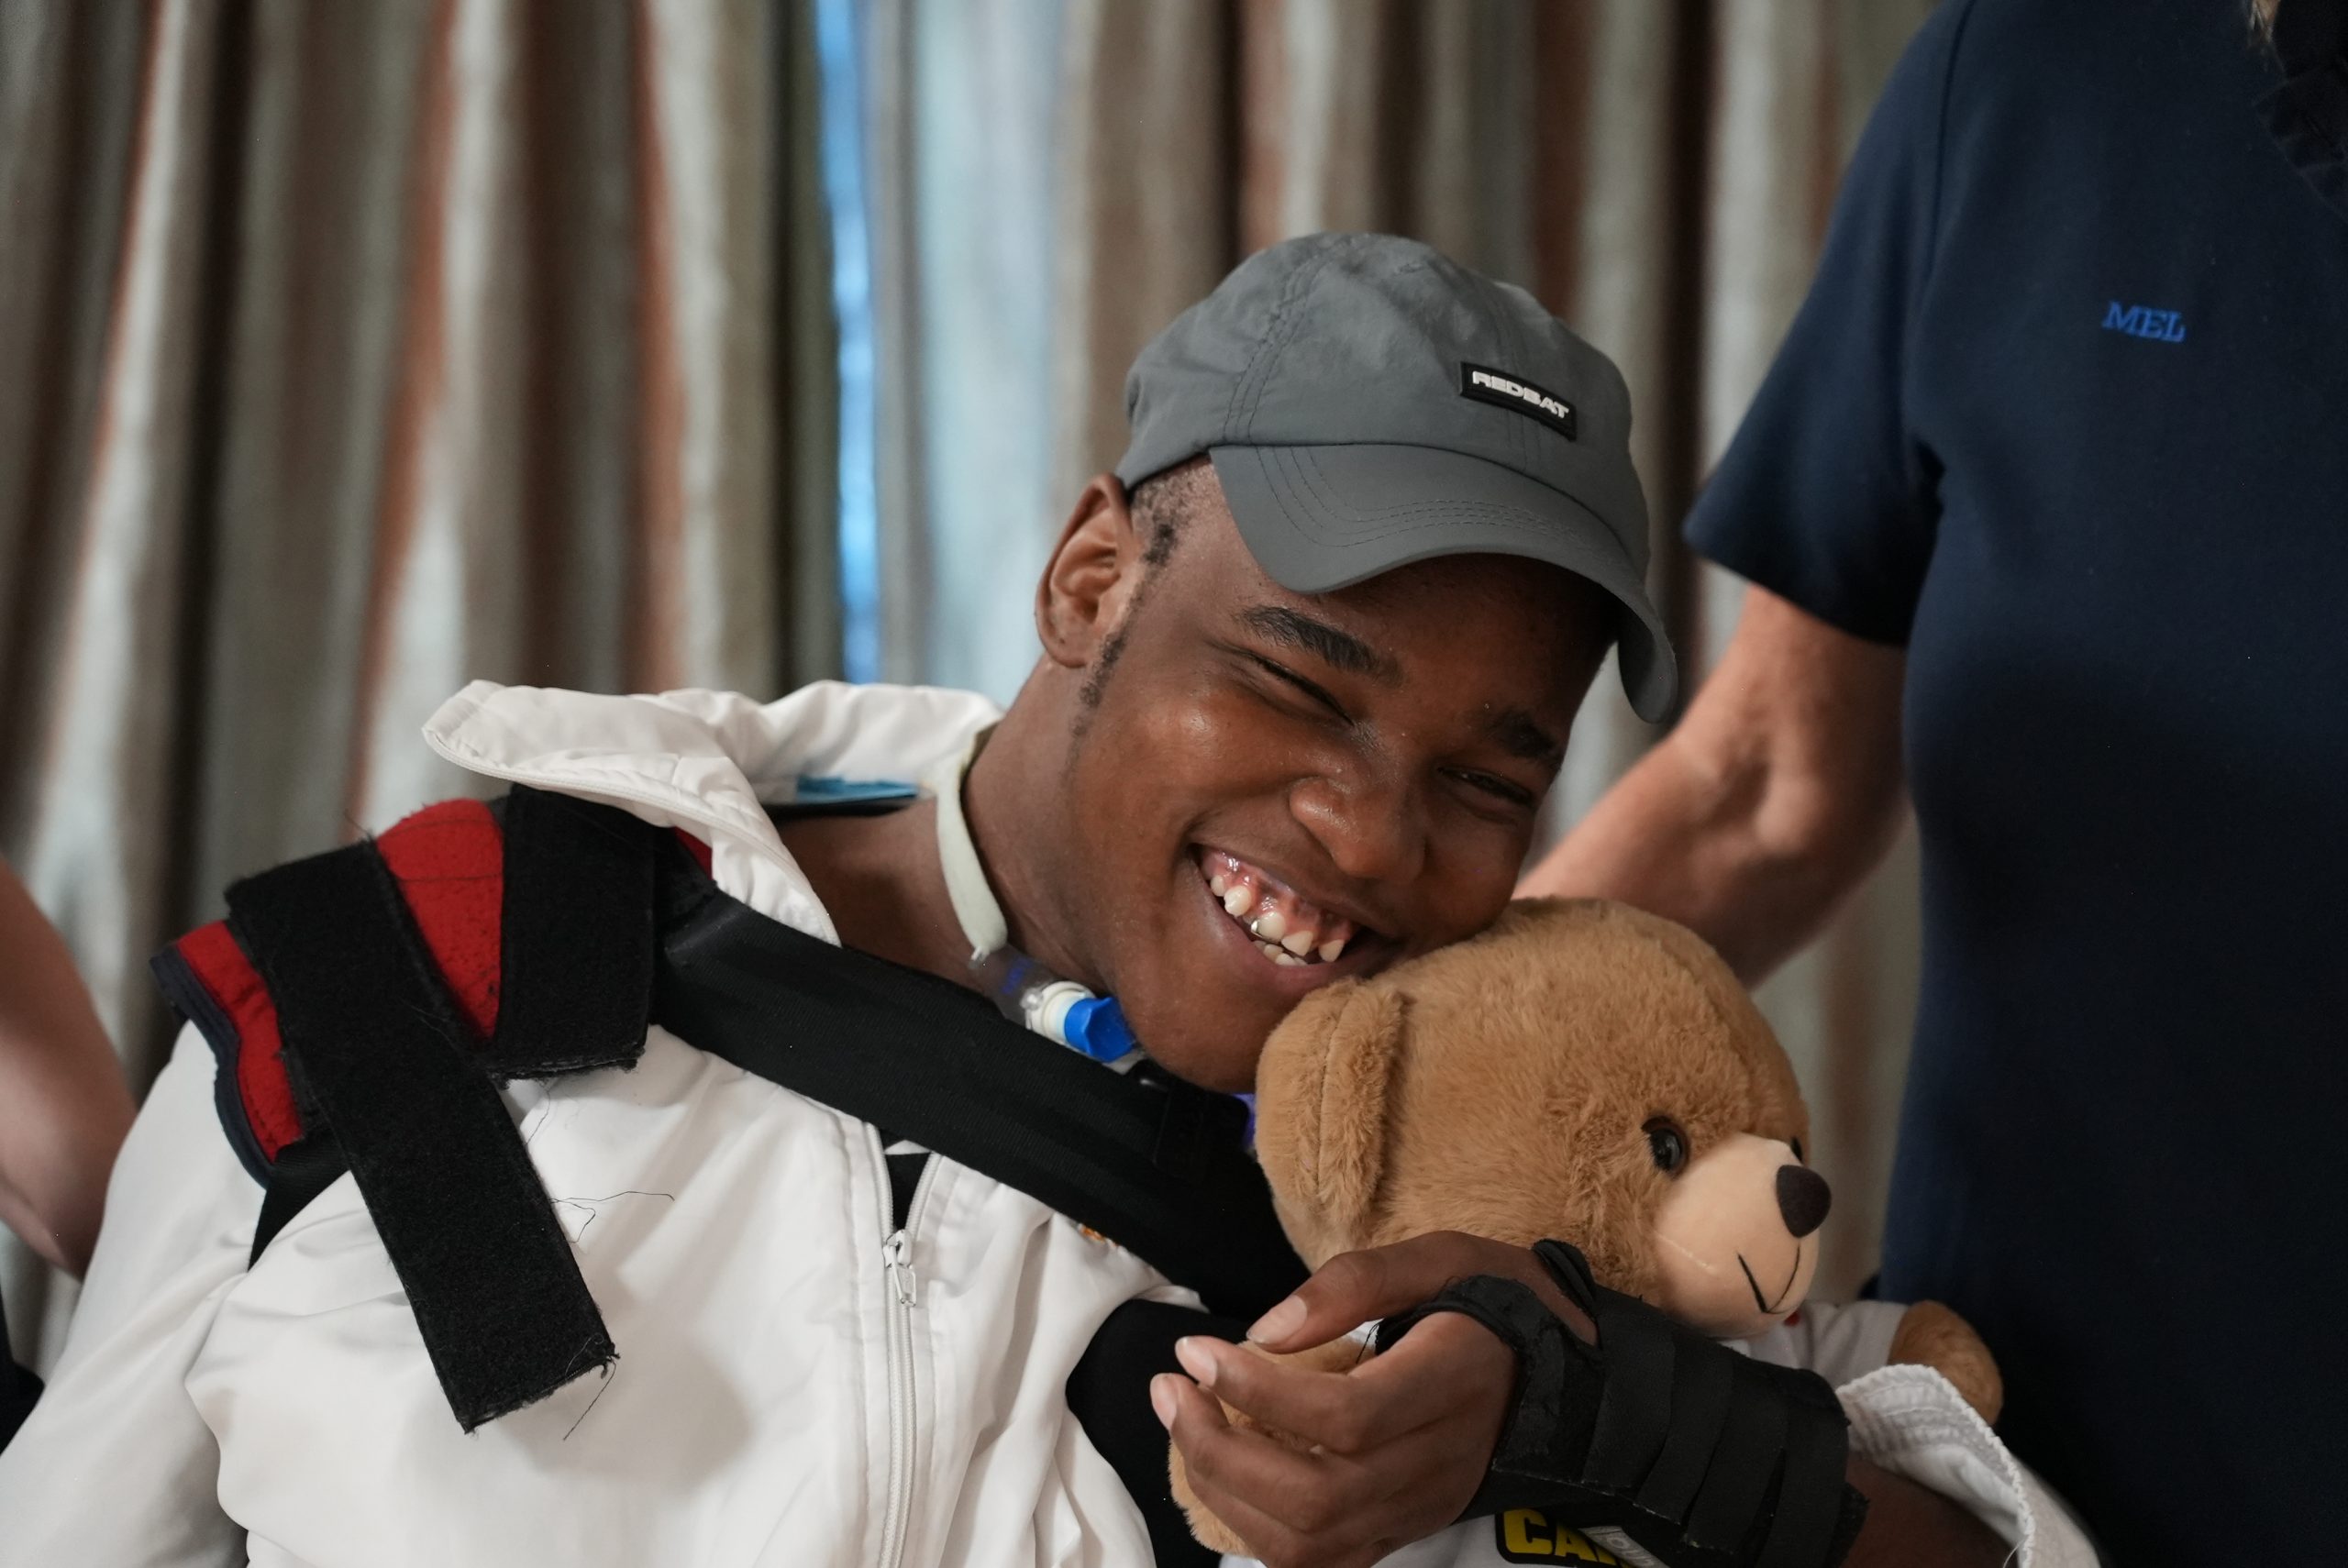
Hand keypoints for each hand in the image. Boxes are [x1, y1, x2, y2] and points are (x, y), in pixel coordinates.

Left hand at [1153, 1231, 1593, 1567]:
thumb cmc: (1494, 1302)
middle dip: (1220, 1450)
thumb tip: (1265, 1332)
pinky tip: (1223, 1470)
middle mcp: (1435, 1464)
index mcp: (1451, 1386)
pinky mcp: (1400, 1531)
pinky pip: (1319, 1560)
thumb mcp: (1441, 1256)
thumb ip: (1356, 1282)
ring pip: (1309, 1544)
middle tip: (1174, 1388)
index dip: (1259, 1392)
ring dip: (1225, 1491)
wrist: (1561, 1374)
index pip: (1348, 1419)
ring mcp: (1416, 1509)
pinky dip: (1253, 1526)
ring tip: (1185, 1422)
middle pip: (1317, 1497)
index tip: (1198, 1350)